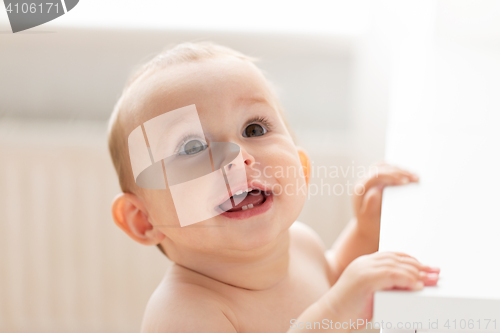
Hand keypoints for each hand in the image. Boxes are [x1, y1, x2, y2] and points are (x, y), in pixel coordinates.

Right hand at [324, 252, 439, 326]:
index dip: (412, 260)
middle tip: (435, 273)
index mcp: (365, 264)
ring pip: (396, 265)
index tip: (428, 268)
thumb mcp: (372, 295)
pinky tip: (416, 286)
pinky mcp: (365, 278)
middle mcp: (364, 263)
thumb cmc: (350, 310)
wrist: (330, 316)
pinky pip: (391, 275)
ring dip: (416, 273)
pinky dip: (407, 279)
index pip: (392, 256)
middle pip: (397, 258)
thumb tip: (411, 288)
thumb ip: (387, 288)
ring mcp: (363, 269)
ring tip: (430, 281)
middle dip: (419, 265)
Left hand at [353, 162, 418, 236]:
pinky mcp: (376, 179)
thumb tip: (375, 191)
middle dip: (400, 172)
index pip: (376, 176)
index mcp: (360, 189)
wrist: (367, 227)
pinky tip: (409, 175)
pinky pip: (387, 168)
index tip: (406, 182)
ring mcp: (369, 178)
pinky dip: (398, 170)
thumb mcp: (369, 219)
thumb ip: (370, 206)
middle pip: (382, 168)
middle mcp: (363, 181)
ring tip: (415, 176)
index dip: (391, 176)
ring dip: (400, 169)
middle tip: (416, 178)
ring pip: (385, 166)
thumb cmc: (369, 224)